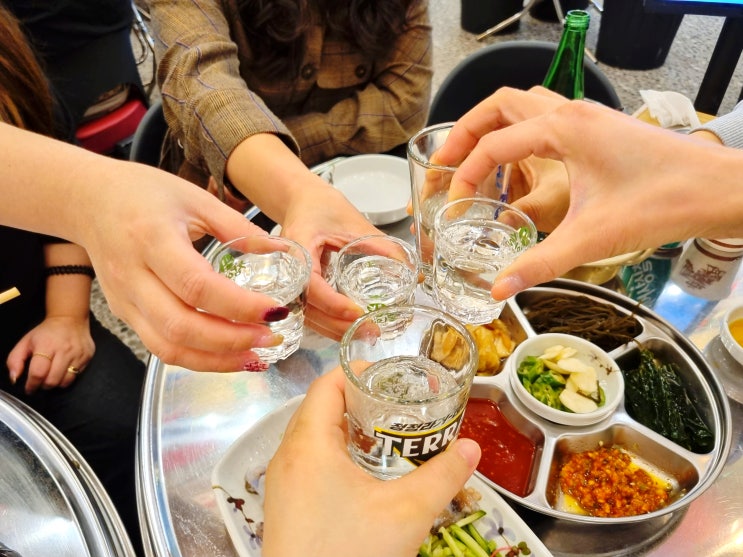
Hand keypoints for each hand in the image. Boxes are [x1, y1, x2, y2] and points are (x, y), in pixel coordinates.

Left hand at [6, 316, 93, 393]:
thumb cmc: (47, 332)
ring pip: (66, 382)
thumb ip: (15, 360)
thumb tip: (15, 377)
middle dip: (44, 385)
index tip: (29, 388)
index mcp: (46, 345)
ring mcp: (78, 354)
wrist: (71, 319)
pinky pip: (77, 376)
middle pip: (52, 380)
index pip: (38, 373)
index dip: (32, 384)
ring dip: (56, 383)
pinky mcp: (87, 357)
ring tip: (52, 376)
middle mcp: (64, 350)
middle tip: (41, 381)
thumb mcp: (26, 341)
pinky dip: (68, 377)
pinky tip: (63, 370)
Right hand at [78, 161, 293, 371]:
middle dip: (233, 341)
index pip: (197, 286)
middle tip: (273, 336)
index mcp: (152, 240)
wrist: (88, 201)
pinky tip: (229, 355)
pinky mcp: (125, 315)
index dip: (239, 306)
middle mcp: (133, 277)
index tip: (275, 310)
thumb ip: (238, 227)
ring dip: (217, 360)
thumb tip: (282, 251)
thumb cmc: (143, 193)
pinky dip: (198, 359)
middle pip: (182, 327)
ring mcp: (125, 302)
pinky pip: (162, 348)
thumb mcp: (194, 198)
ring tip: (257, 355)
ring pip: (170, 348)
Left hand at [262, 367, 480, 556]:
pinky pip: (308, 461)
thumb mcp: (406, 513)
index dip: (358, 371)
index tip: (392, 375)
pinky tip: (364, 473)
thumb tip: (471, 449)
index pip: (327, 383)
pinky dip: (335, 453)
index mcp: (309, 442)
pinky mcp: (285, 505)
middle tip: (397, 403)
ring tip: (385, 434)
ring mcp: (282, 482)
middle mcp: (288, 454)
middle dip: (358, 398)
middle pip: (320, 406)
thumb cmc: (350, 553)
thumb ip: (443, 476)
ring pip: (312, 435)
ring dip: (346, 427)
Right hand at [280, 182, 380, 338]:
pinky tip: (348, 328)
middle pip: (307, 309)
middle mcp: (287, 270)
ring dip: (334, 329)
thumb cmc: (322, 206)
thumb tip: (413, 274)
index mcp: (298, 249)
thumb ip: (383, 247)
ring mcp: (288, 282)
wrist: (299, 199)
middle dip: (338, 325)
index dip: (334, 304)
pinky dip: (328, 322)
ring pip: (307, 316)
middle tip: (370, 331)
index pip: (312, 286)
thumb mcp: (355, 223)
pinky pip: (308, 311)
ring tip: (364, 334)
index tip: (359, 313)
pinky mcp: (296, 288)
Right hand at [440, 87, 742, 299]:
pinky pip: (544, 120)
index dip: (464, 175)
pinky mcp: (597, 129)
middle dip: (465, 132)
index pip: (493, 145)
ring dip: (493, 129)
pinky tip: (520, 172)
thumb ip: (539, 262)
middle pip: (499, 105)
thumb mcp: (592, 237)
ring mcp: (586, 117)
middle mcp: (570, 113)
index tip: (453, 204)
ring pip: (523, 106)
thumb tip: (498, 289)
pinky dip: (520, 136)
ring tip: (475, 162)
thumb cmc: (663, 201)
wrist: (716, 189)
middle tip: (445, 162)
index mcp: (563, 128)